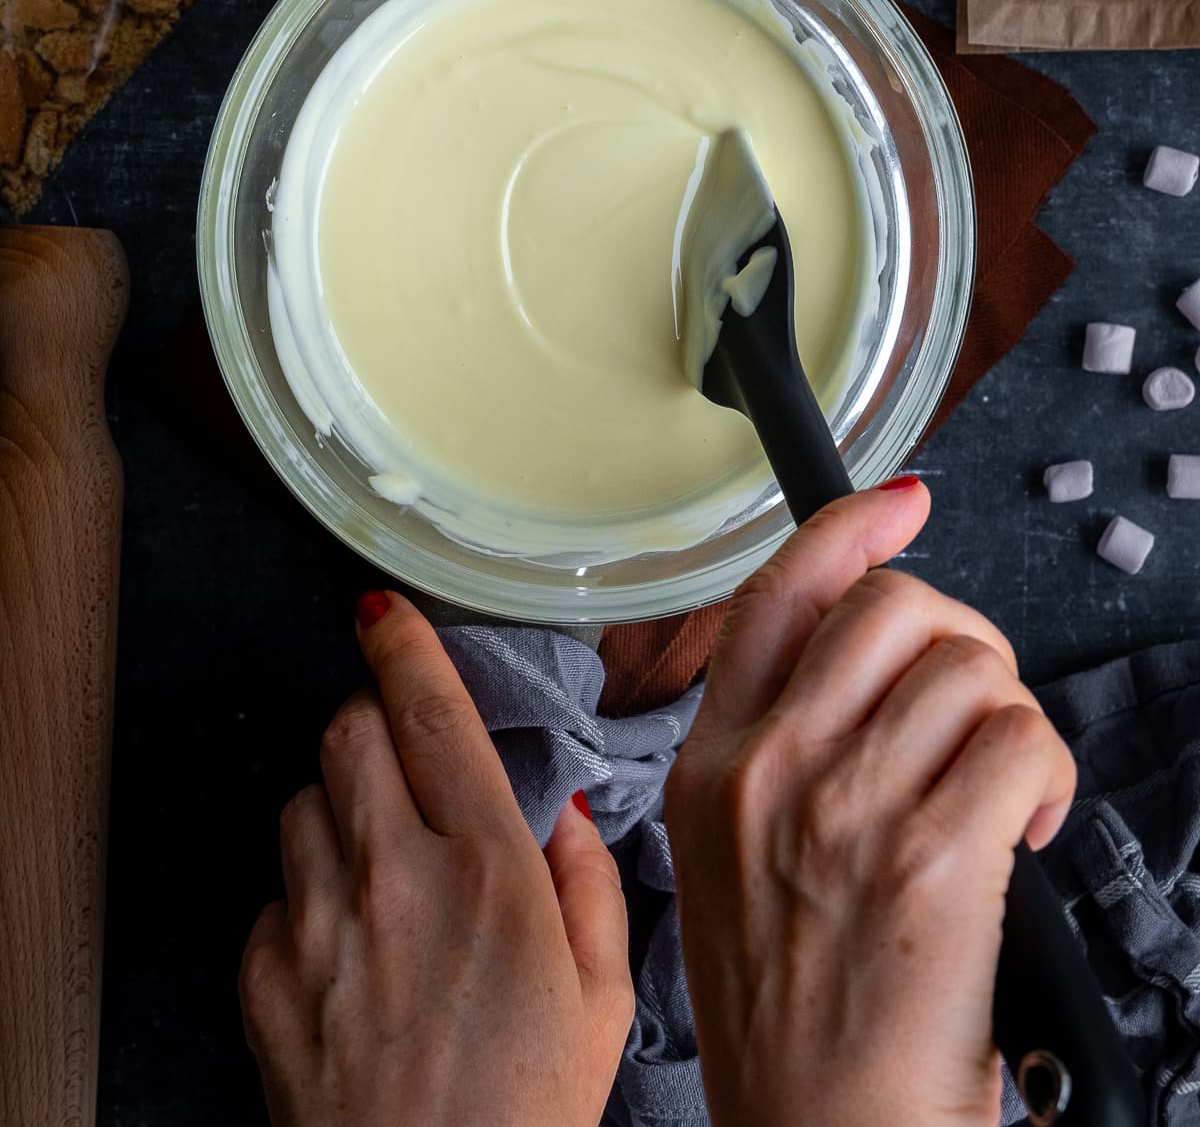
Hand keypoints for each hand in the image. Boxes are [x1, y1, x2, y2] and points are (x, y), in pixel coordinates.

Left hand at [240, 591, 632, 1126]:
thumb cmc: (524, 1113)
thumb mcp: (604, 998)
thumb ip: (588, 883)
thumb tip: (557, 811)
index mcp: (487, 870)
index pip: (429, 712)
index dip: (403, 642)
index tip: (384, 609)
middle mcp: (393, 879)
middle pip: (347, 734)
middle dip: (370, 723)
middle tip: (401, 761)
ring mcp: (317, 927)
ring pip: (302, 803)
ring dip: (337, 809)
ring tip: (379, 867)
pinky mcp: (262, 978)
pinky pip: (270, 894)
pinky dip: (303, 898)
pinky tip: (347, 946)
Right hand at [665, 483, 1076, 1126]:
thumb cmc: (788, 1020)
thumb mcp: (727, 861)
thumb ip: (772, 750)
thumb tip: (869, 661)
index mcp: (710, 764)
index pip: (778, 594)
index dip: (849, 526)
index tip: (901, 503)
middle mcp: (768, 769)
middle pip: (891, 607)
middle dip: (961, 639)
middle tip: (978, 709)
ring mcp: (844, 807)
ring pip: (966, 665)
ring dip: (1009, 717)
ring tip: (1003, 792)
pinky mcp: (929, 857)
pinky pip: (1016, 738)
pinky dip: (1044, 775)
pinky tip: (1023, 832)